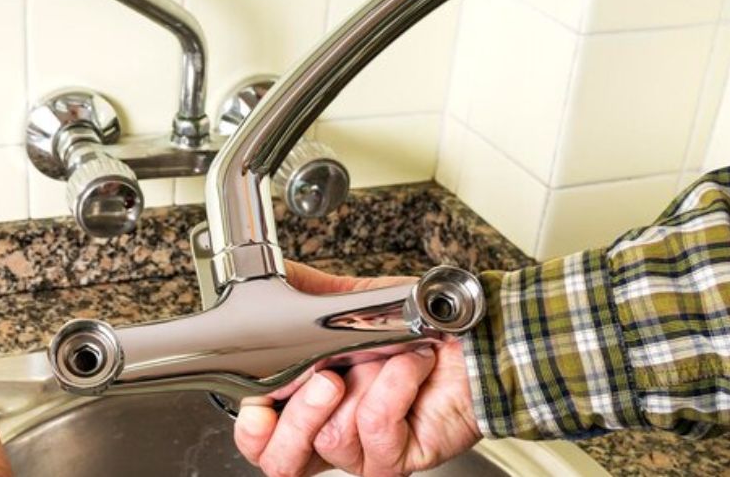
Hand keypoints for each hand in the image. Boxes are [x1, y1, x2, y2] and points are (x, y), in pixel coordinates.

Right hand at [233, 262, 479, 476]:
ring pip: (332, 440)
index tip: (258, 406)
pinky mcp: (399, 458)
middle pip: (283, 462)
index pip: (262, 438)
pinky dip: (393, 386)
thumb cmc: (418, 329)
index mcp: (308, 405)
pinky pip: (377, 428)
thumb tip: (275, 271)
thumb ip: (308, 294)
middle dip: (297, 419)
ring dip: (361, 386)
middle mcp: (332, 432)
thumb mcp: (353, 305)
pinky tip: (410, 365)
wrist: (476, 339)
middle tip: (325, 379)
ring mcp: (365, 453)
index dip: (253, 430)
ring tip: (386, 356)